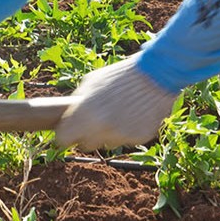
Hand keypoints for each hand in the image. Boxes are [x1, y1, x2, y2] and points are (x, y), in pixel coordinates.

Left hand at [55, 57, 177, 149]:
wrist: (155, 75)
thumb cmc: (119, 76)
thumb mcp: (91, 82)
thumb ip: (77, 102)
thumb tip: (66, 117)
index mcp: (85, 114)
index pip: (64, 139)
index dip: (66, 135)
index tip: (69, 132)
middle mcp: (102, 129)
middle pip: (85, 145)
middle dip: (87, 135)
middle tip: (94, 122)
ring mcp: (121, 135)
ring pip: (107, 143)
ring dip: (108, 133)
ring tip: (119, 112)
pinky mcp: (139, 138)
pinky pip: (127, 140)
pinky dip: (128, 131)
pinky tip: (133, 115)